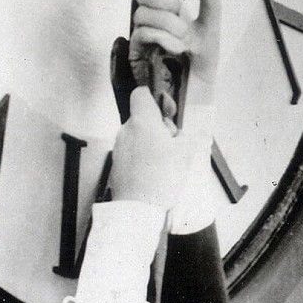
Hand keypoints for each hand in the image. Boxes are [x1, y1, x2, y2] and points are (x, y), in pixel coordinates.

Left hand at [110, 92, 198, 211]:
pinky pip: (132, 154)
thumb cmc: (162, 178)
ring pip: (138, 137)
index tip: (167, 112)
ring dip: (151, 144)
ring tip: (164, 163)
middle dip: (158, 128)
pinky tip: (153, 174)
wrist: (139, 209)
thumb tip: (181, 135)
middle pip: (142, 119)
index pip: (141, 94)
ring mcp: (119, 148)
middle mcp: (126, 131)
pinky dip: (142, 159)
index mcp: (142, 121)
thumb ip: (185, 136)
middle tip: (172, 144)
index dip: (155, 99)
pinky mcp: (116, 164)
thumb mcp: (185, 153)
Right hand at [130, 0, 222, 116]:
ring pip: (142, 12)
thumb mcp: (211, 29)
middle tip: (180, 13)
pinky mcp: (136, 50)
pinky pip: (142, 33)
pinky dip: (161, 37)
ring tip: (183, 40)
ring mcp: (142, 32)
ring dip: (167, 23)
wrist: (197, 91)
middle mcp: (153, 15)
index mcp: (170, 4)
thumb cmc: (202, 62)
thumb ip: (210, 3)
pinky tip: (174, 48)